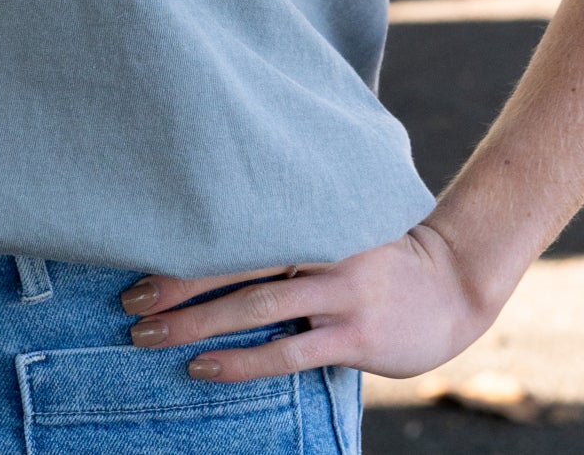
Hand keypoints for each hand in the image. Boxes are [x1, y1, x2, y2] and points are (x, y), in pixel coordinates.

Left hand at [119, 224, 494, 381]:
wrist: (454, 283)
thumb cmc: (381, 253)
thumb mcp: (339, 222)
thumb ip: (292, 224)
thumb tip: (222, 225)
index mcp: (313, 214)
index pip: (239, 222)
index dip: (187, 237)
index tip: (137, 247)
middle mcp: (322, 248)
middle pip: (236, 261)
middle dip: (177, 283)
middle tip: (129, 299)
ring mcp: (340, 293)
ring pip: (254, 307)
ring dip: (195, 324)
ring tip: (148, 335)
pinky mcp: (354, 337)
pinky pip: (286, 352)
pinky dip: (241, 360)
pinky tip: (205, 368)